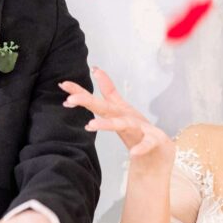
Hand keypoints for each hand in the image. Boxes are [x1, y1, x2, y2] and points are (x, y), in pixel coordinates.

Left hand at [59, 67, 174, 172]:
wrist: (160, 150)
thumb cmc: (138, 128)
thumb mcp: (121, 109)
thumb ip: (108, 90)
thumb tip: (96, 69)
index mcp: (117, 112)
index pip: (95, 100)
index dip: (79, 92)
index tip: (63, 85)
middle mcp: (126, 117)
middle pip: (105, 108)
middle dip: (88, 101)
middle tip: (70, 98)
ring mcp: (140, 129)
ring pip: (124, 125)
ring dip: (109, 124)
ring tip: (92, 125)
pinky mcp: (153, 141)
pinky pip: (147, 144)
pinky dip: (142, 147)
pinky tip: (134, 152)